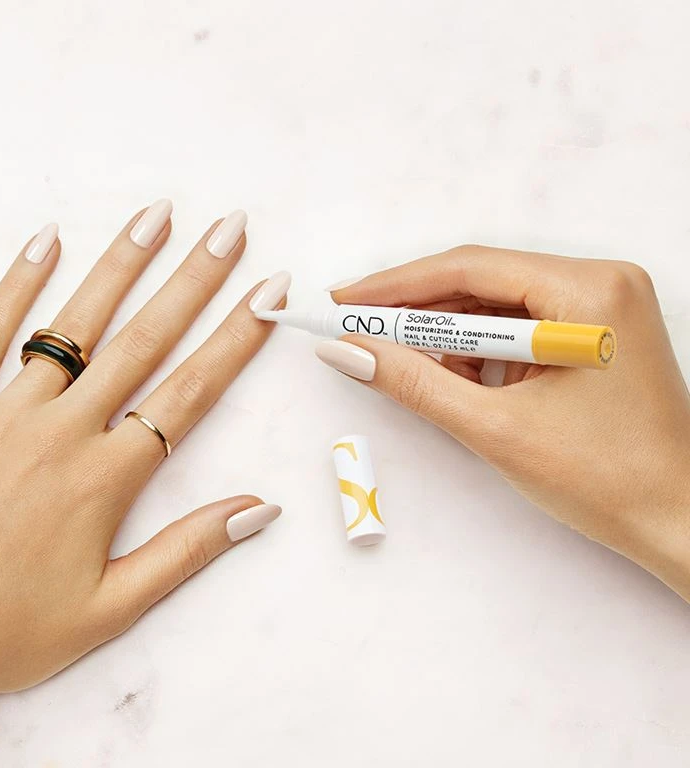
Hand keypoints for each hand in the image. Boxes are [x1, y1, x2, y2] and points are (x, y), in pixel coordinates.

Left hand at [0, 201, 287, 721]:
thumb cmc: (6, 630)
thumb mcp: (109, 608)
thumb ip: (187, 550)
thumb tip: (260, 508)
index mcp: (105, 479)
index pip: (190, 393)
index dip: (236, 338)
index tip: (269, 295)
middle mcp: (60, 432)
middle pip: (143, 341)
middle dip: (194, 280)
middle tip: (229, 230)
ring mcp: (1, 414)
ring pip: (74, 325)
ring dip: (120, 265)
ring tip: (157, 216)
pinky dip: (17, 285)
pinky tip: (47, 241)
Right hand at [319, 246, 689, 597]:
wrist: (677, 523)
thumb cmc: (605, 480)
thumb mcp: (494, 429)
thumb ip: (414, 383)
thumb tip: (348, 352)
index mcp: (588, 292)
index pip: (469, 269)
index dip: (396, 286)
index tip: (344, 301)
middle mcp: (599, 284)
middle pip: (481, 283)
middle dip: (416, 314)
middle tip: (357, 333)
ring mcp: (599, 309)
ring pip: (495, 307)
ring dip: (444, 337)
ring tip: (398, 364)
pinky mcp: (591, 335)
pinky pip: (517, 328)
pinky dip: (476, 353)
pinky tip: (447, 378)